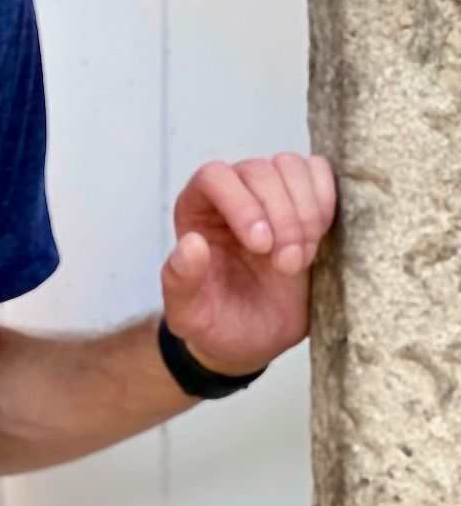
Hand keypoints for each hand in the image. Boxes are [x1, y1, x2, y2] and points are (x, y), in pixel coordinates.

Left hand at [162, 154, 338, 375]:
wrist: (259, 338)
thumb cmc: (219, 322)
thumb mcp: (189, 315)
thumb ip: (180, 282)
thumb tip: (190, 243)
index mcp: (196, 210)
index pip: (214, 176)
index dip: (242, 204)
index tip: (261, 246)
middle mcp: (232, 192)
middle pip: (259, 171)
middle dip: (282, 218)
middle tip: (287, 266)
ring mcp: (270, 192)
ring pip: (290, 166)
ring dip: (305, 212)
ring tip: (301, 258)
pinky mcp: (305, 199)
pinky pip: (320, 172)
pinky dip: (325, 201)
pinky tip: (320, 238)